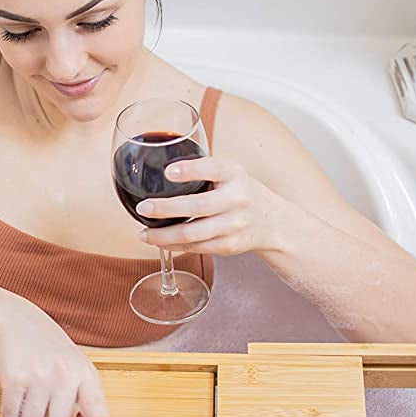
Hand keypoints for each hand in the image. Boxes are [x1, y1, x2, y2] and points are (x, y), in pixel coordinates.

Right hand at [0, 305, 113, 416]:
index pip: (95, 403)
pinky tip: (14, 402)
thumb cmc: (49, 351)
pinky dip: (10, 416)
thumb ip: (90, 404)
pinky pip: (10, 415)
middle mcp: (64, 375)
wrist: (17, 322)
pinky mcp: (14, 378)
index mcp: (84, 374)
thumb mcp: (77, 370)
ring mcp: (38, 376)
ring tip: (26, 411)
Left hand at [136, 155, 288, 256]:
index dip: (190, 170)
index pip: (213, 168)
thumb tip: (158, 169)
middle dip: (165, 209)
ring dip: (163, 235)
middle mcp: (237, 199)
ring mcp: (234, 225)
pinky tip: (159, 241)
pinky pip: (196, 248)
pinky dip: (173, 246)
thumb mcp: (230, 172)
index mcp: (234, 174)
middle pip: (198, 206)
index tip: (168, 171)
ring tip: (143, 233)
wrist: (272, 222)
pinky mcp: (228, 245)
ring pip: (193, 234)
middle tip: (144, 207)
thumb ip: (202, 169)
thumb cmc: (240, 192)